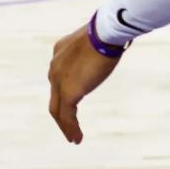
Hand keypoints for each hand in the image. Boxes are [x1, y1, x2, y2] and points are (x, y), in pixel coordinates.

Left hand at [47, 22, 120, 143]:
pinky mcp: (68, 92)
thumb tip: (114, 42)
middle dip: (61, 111)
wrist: (105, 32)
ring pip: (58, 109)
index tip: (76, 95)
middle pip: (55, 95)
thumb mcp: (98, 39)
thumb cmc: (108, 30)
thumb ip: (97, 46)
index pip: (60, 75)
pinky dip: (71, 128)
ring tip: (73, 137)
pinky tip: (77, 138)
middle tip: (68, 123)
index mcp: (60, 51)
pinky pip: (67, 116)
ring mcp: (59, 80)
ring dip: (65, 125)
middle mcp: (54, 67)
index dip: (65, 88)